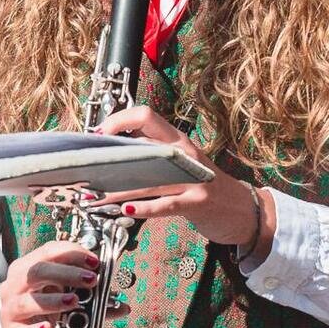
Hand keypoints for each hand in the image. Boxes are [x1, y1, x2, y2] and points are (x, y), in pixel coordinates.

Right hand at [0, 240, 99, 327]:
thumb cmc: (49, 317)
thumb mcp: (70, 304)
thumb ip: (94, 302)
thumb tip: (122, 306)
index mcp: (28, 270)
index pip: (47, 252)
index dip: (72, 253)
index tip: (95, 262)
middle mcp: (15, 287)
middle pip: (37, 271)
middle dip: (66, 273)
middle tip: (91, 280)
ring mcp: (10, 311)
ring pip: (27, 301)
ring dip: (53, 300)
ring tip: (74, 302)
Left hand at [94, 107, 267, 253]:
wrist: (244, 210)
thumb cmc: (206, 187)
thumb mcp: (182, 165)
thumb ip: (154, 158)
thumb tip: (113, 156)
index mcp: (178, 140)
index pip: (145, 116)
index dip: (118, 120)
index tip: (97, 135)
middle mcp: (185, 155)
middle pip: (142, 144)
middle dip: (108, 158)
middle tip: (84, 170)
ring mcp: (193, 178)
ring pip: (147, 179)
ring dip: (115, 191)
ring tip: (92, 198)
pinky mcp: (198, 202)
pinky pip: (166, 204)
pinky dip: (145, 208)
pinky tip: (126, 211)